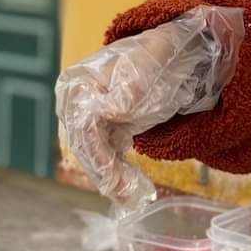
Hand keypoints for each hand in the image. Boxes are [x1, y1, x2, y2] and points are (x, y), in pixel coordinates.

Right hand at [55, 7, 243, 207]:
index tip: (112, 174)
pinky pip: (107, 156)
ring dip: (113, 179)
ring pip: (95, 156)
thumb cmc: (159, 57)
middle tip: (126, 192)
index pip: (81, 125)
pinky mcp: (107, 130)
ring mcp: (90, 117)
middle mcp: (76, 102)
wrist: (174, 54)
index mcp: (79, 83)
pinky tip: (130, 190)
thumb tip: (111, 110)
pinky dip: (118, 174)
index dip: (95, 153)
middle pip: (84, 145)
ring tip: (133, 195)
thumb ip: (128, 89)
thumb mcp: (146, 68)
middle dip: (105, 172)